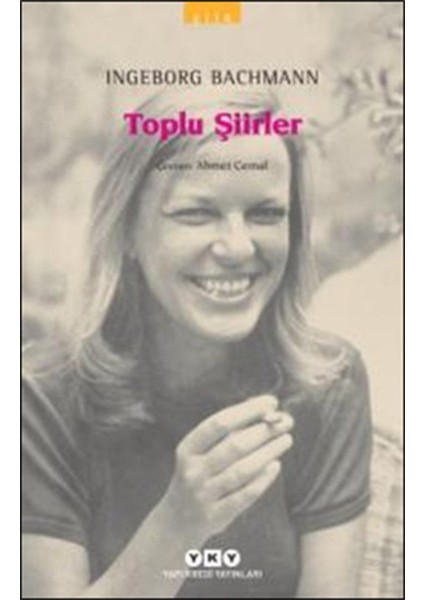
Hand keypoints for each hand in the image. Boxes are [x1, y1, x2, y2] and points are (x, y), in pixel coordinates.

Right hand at [160, 394, 292, 543]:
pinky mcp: (217, 516)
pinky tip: (276, 466)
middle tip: (285, 421)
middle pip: (234, 446)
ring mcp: (204, 495)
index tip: (270, 402)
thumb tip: (264, 409)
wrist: (177, 521)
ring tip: (286, 439)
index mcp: (187, 449)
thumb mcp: (199, 453)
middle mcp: (193, 471)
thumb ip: (226, 433)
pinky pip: (245, 495)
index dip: (247, 411)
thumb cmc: (197, 475)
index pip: (218, 423)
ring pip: (242, 470)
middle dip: (263, 431)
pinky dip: (262, 480)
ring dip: (268, 452)